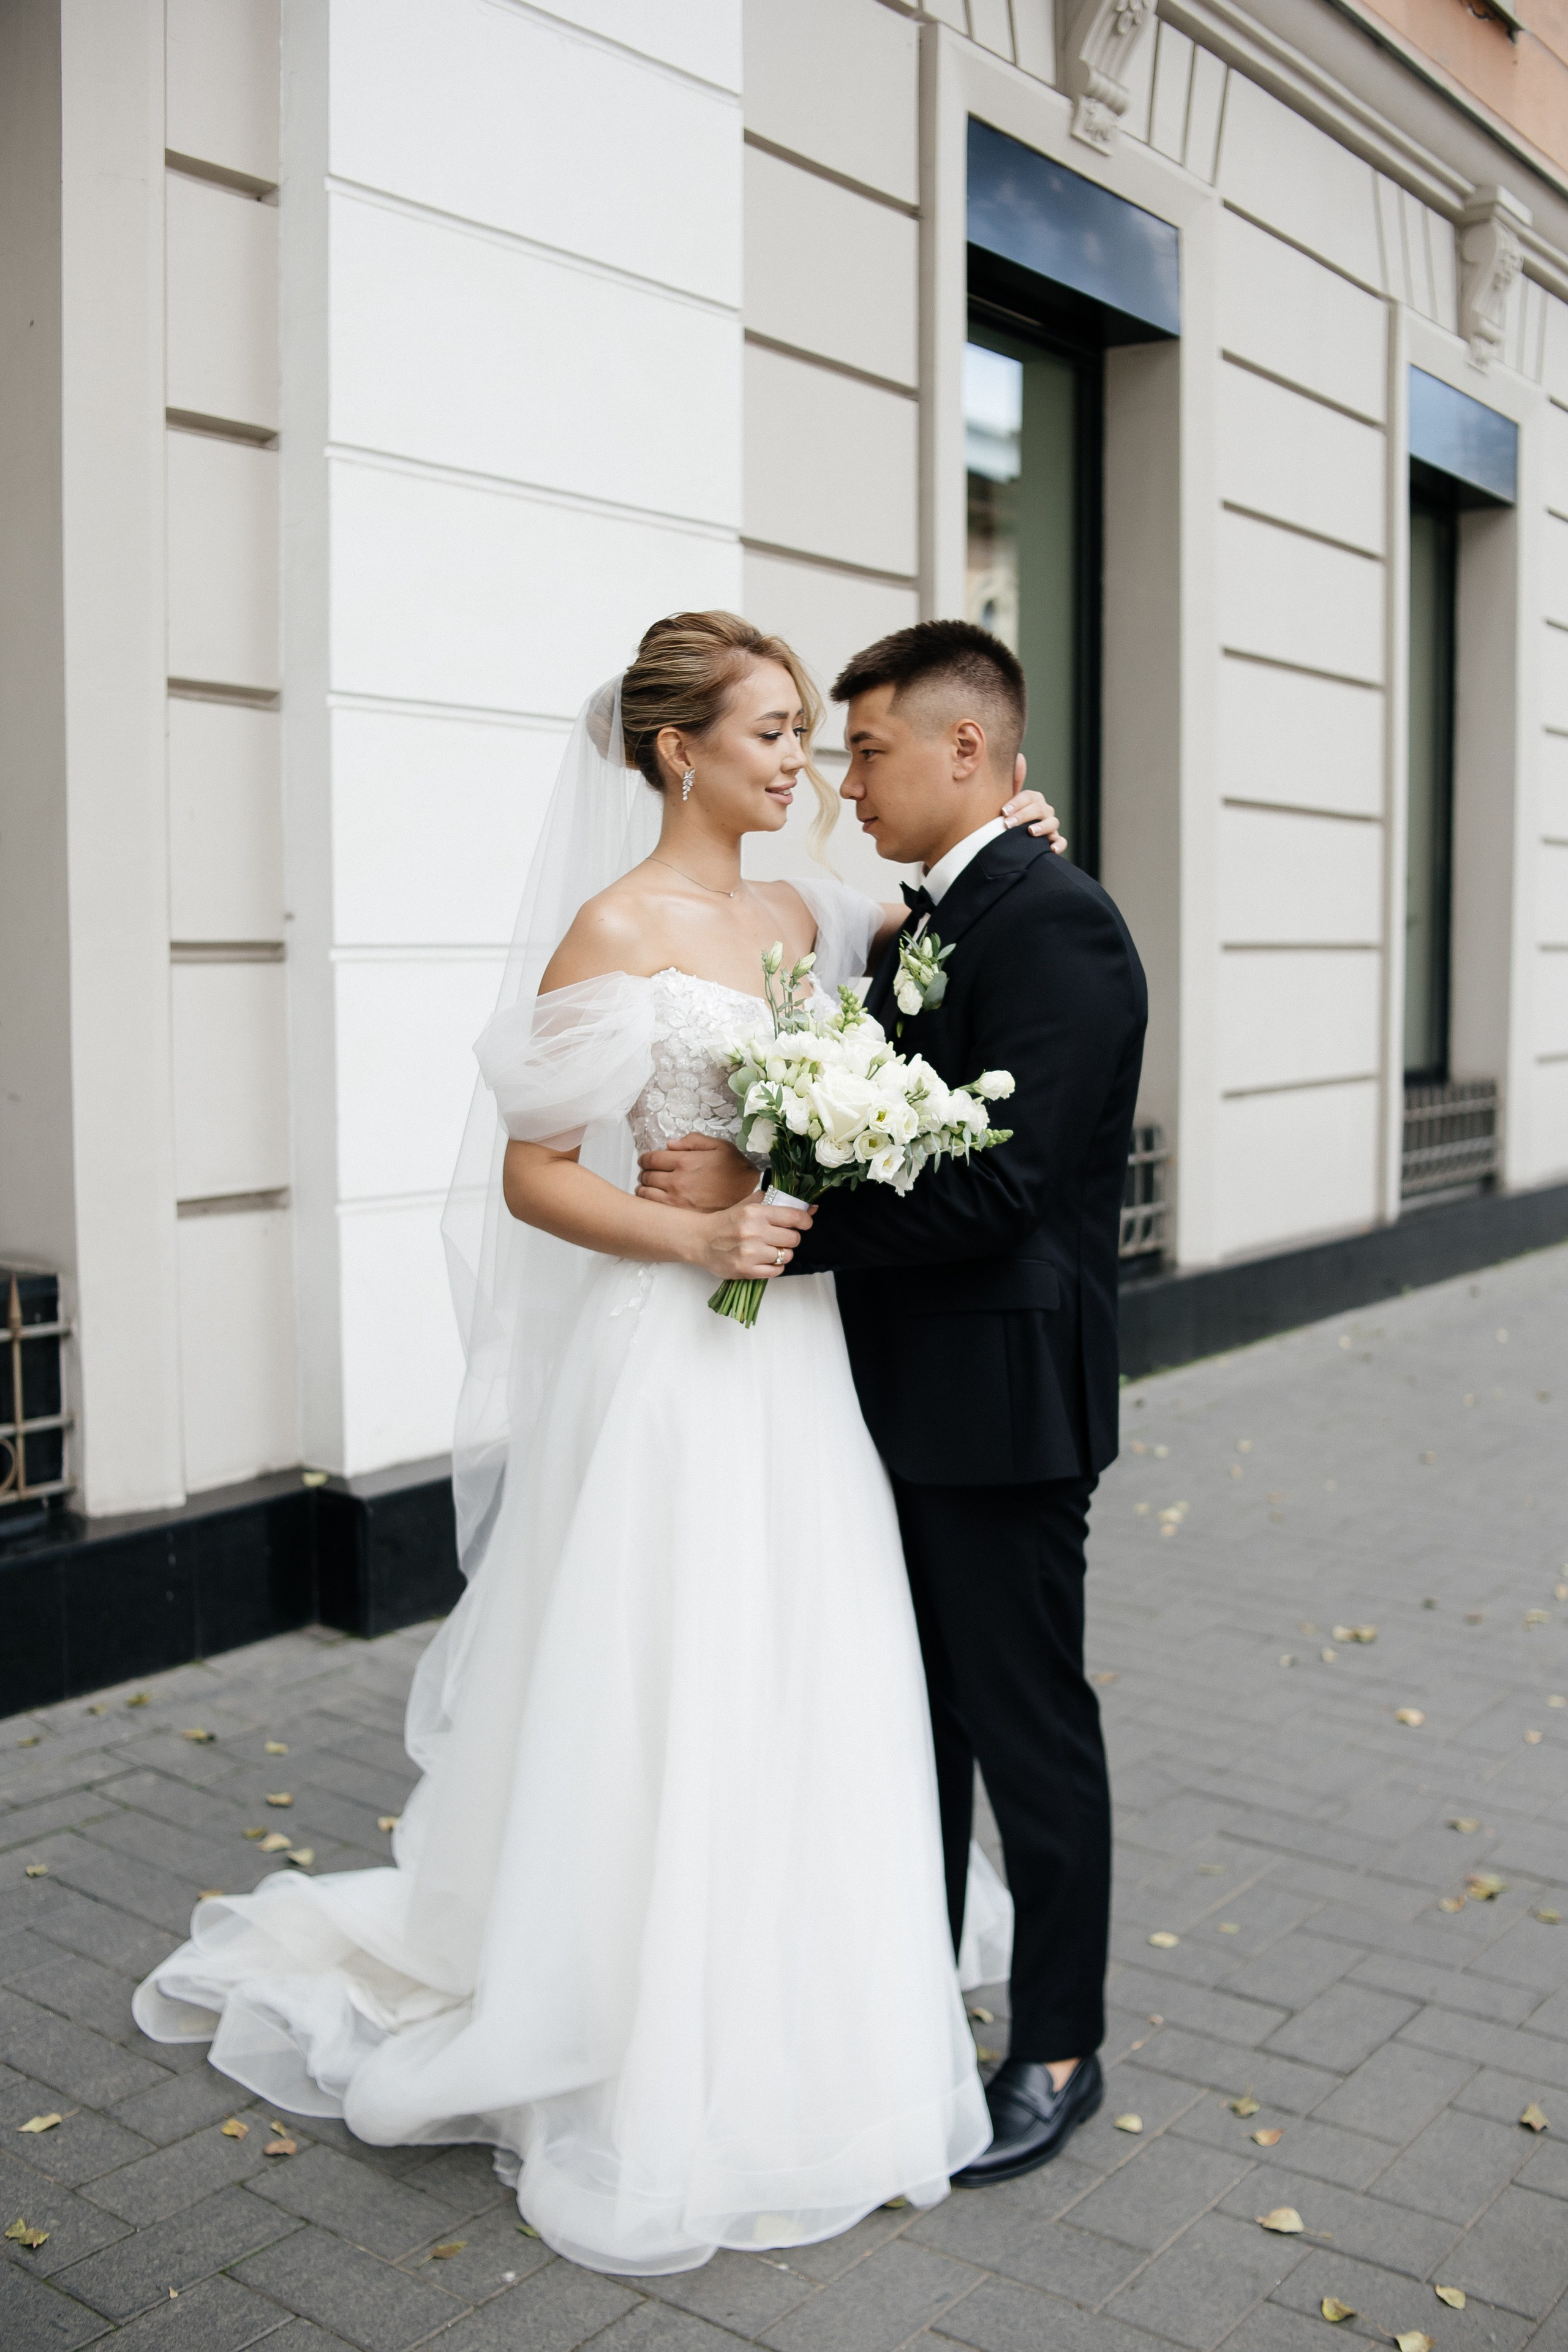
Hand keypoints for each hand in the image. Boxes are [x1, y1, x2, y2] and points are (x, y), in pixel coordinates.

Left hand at [638, 1132, 758, 1210]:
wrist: (749, 1198)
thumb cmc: (737, 1171)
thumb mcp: (721, 1146)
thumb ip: (694, 1141)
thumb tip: (670, 1144)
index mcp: (684, 1161)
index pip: (650, 1159)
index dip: (645, 1159)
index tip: (647, 1160)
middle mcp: (676, 1181)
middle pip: (646, 1176)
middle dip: (645, 1173)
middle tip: (649, 1173)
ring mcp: (676, 1201)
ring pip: (645, 1194)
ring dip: (644, 1189)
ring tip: (650, 1187)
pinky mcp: (680, 1216)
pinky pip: (654, 1208)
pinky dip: (650, 1203)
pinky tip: (656, 1201)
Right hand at [689, 1190, 813, 1285]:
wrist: (701, 1240)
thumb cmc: (727, 1222)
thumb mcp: (748, 1205)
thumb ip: (776, 1202)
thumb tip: (810, 1207)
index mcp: (755, 1213)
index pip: (794, 1216)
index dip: (805, 1220)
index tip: (805, 1223)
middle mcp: (753, 1232)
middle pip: (793, 1238)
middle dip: (790, 1237)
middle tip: (780, 1236)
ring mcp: (750, 1253)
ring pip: (786, 1255)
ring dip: (782, 1253)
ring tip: (770, 1249)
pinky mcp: (746, 1270)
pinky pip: (776, 1270)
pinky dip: (775, 1266)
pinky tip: (765, 1259)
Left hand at [1003, 756, 1066, 854]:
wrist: (1010, 839)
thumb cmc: (1009, 818)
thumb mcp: (1007, 802)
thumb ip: (1013, 781)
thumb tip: (1020, 756)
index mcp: (1033, 800)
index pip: (1029, 796)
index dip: (1017, 803)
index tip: (1003, 811)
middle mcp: (1044, 810)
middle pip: (1040, 808)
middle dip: (1024, 815)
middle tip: (1007, 824)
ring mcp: (1050, 826)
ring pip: (1053, 822)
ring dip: (1042, 826)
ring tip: (1030, 832)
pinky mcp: (1054, 840)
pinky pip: (1062, 841)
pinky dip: (1059, 844)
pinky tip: (1051, 849)